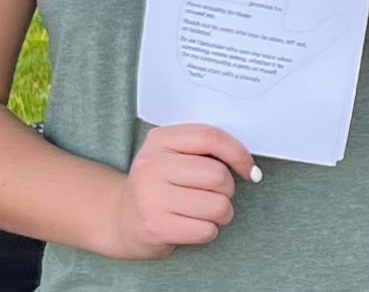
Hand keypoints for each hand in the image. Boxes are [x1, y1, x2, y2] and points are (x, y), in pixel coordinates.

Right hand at [102, 123, 257, 258]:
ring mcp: (150, 198)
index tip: (249, 170)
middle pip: (218, 175)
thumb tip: (249, 165)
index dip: (239, 154)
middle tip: (217, 195)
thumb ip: (205, 148)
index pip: (211, 138)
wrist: (119, 218)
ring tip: (207, 213)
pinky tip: (194, 226)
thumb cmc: (160, 184)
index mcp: (160, 140)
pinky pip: (205, 230)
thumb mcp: (173, 155)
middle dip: (228, 189)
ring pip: (217, 205)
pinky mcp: (155, 227)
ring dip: (222, 213)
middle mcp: (151, 166)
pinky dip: (209, 231)